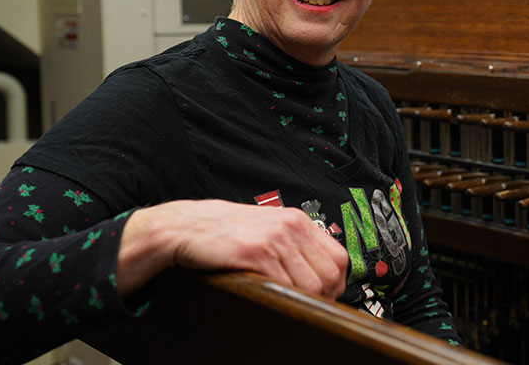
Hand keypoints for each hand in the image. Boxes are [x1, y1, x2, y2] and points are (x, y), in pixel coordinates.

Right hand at [116, 200, 347, 300]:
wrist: (189, 226)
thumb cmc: (227, 232)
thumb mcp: (269, 230)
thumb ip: (294, 247)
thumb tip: (321, 277)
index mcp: (298, 221)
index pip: (339, 258)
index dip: (336, 284)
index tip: (326, 297)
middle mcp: (291, 227)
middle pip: (330, 275)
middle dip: (323, 298)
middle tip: (306, 307)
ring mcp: (275, 239)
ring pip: (310, 285)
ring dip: (301, 301)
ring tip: (285, 303)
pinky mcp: (255, 252)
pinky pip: (282, 284)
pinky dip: (279, 297)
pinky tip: (267, 295)